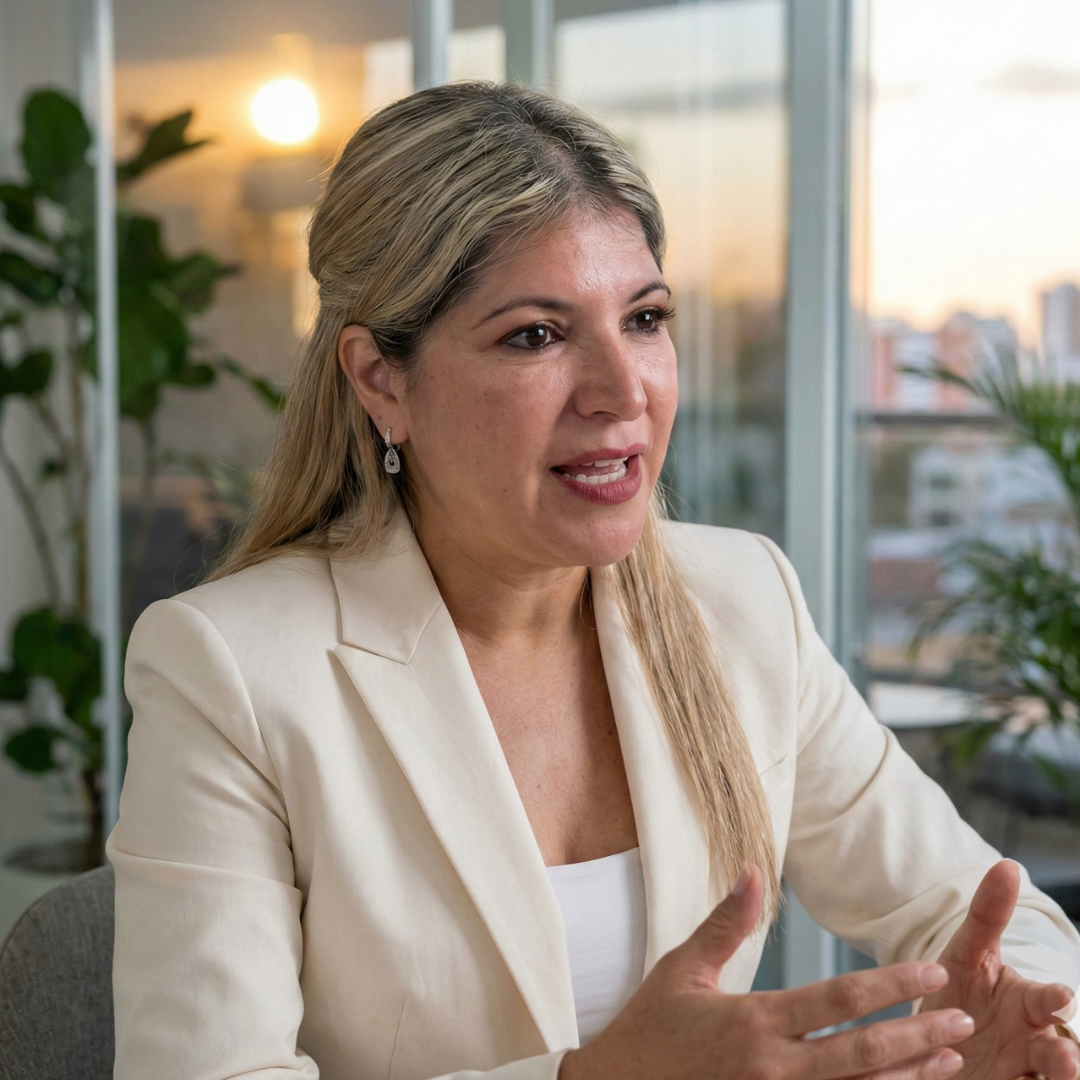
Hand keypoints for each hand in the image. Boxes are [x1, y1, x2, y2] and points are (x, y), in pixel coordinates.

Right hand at [560, 865, 974, 1079]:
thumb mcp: (682, 969)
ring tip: (949, 1062)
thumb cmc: (647, 1031)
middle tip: (961, 1020)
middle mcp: (770, 1068)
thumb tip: (750, 868)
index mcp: (751, 1021)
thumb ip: (724, 923)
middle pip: (860, 1052)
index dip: (889, 984)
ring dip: (907, 1078)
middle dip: (916, 1035)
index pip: (837, 999)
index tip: (930, 971)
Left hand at [920, 860, 1079, 1079]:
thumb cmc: (959, 991)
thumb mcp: (966, 952)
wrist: (932, 1040)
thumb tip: (1008, 865)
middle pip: (1056, 1056)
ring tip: (1057, 1076)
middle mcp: (1030, 1044)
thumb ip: (988, 916)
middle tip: (1065, 1062)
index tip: (1061, 998)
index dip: (1055, 1001)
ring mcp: (1018, 1074)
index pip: (1049, 1003)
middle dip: (1065, 1062)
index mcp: (1027, 1005)